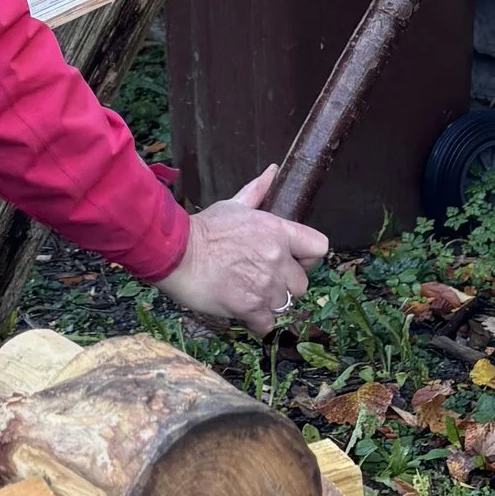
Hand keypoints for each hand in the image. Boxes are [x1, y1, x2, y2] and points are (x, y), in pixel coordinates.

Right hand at [155, 167, 328, 333]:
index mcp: (278, 231)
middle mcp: (277, 258)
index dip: (308, 258)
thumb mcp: (233, 205)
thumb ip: (257, 192)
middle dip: (285, 286)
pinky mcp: (249, 306)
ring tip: (248, 295)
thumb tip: (273, 171)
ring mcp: (265, 284)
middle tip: (262, 281)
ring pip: (284, 305)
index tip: (294, 261)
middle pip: (302, 284)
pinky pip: (266, 325)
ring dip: (268, 304)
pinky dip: (256, 322)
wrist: (175, 252)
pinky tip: (242, 311)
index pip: (319, 248)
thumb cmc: (203, 228)